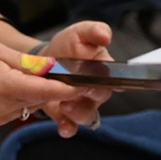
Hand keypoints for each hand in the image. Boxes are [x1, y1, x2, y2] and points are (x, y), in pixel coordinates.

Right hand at [0, 40, 92, 127]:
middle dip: (52, 86)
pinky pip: (19, 107)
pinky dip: (21, 96)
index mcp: (5, 86)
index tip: (84, 82)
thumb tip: (51, 67)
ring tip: (20, 72)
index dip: (68, 88)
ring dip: (34, 90)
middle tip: (60, 70)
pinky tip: (7, 83)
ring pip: (31, 103)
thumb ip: (25, 62)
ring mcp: (0, 116)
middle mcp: (4, 106)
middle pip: (41, 98)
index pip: (46, 91)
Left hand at [38, 21, 113, 135]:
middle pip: (101, 98)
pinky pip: (71, 126)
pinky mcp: (65, 114)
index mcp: (104, 70)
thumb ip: (94, 32)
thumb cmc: (69, 46)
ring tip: (65, 106)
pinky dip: (68, 128)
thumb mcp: (81, 33)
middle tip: (76, 90)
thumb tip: (105, 36)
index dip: (112, 81)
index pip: (115, 78)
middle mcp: (96, 90)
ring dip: (78, 114)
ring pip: (88, 116)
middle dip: (90, 95)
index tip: (104, 80)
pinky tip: (63, 127)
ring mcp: (82, 104)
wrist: (45, 58)